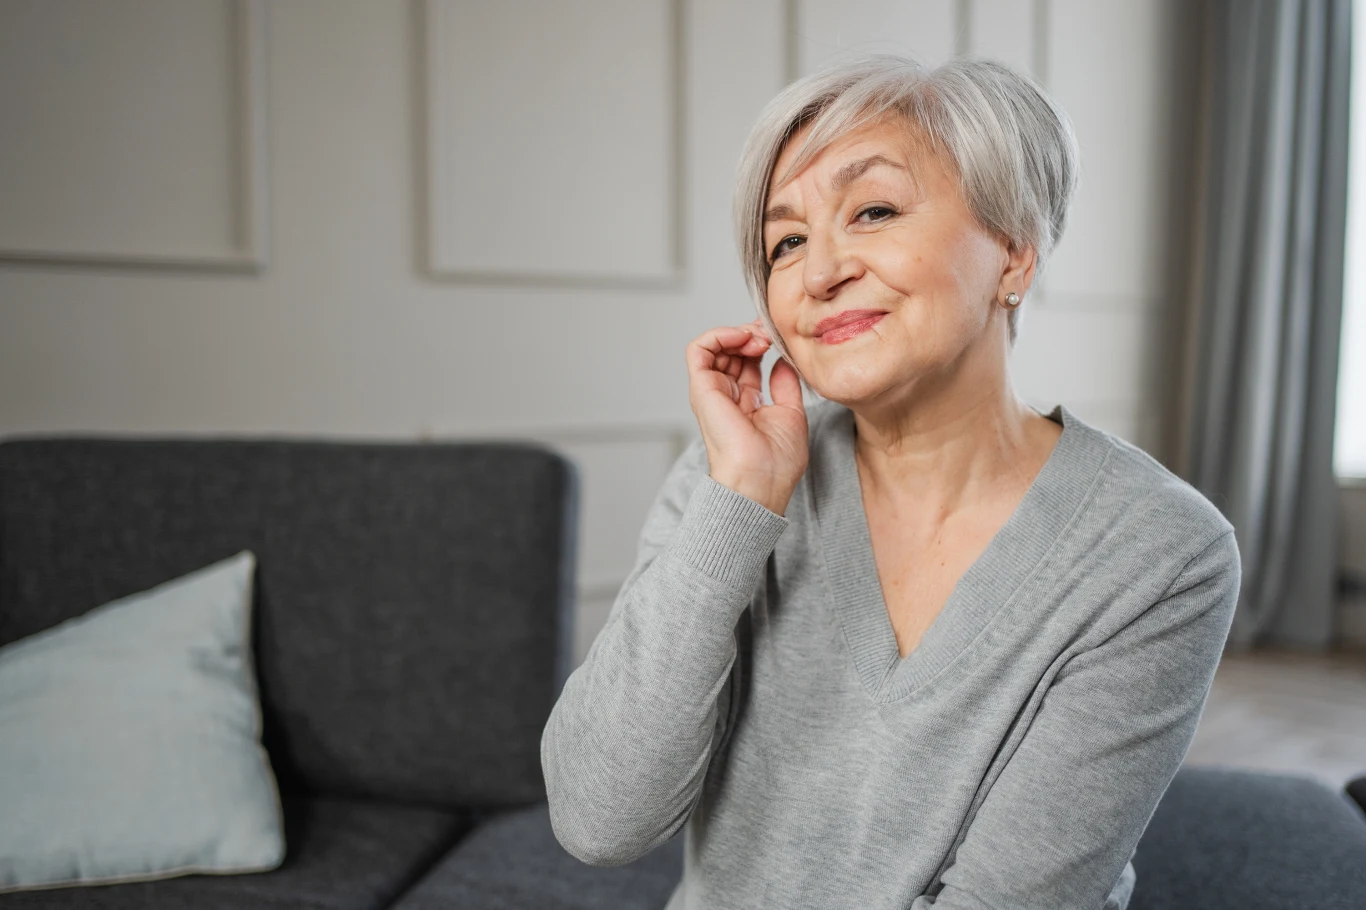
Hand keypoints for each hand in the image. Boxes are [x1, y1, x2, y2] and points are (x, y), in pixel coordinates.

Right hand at [685, 318, 808, 513]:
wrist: (760, 480)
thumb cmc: (776, 462)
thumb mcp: (790, 413)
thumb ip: (785, 384)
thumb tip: (782, 361)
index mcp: (745, 403)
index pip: (748, 361)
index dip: (762, 343)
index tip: (780, 338)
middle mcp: (726, 396)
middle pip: (732, 350)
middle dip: (753, 334)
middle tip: (771, 334)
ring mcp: (712, 392)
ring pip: (714, 346)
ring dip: (738, 332)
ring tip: (760, 337)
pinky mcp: (702, 388)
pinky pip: (698, 350)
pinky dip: (719, 335)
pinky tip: (743, 338)